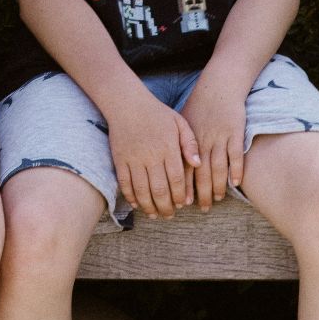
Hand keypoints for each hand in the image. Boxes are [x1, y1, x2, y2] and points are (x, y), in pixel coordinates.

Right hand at [106, 94, 200, 220]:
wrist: (127, 104)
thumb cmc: (157, 114)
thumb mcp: (179, 123)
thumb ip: (190, 143)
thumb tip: (198, 164)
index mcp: (168, 147)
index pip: (176, 178)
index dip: (179, 195)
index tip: (182, 204)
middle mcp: (151, 155)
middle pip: (159, 189)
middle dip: (165, 206)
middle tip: (169, 215)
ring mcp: (133, 159)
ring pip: (141, 190)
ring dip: (149, 206)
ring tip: (155, 214)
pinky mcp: (119, 160)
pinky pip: (125, 183)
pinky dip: (131, 196)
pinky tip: (137, 204)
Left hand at [183, 83, 246, 210]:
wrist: (219, 86)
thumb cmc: (199, 106)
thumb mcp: (183, 122)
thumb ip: (179, 145)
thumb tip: (171, 167)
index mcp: (188, 140)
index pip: (184, 169)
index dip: (184, 187)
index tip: (184, 203)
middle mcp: (202, 140)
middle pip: (201, 173)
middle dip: (202, 193)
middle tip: (204, 209)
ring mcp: (220, 137)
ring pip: (218, 167)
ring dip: (218, 186)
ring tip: (218, 199)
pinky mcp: (235, 132)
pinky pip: (236, 156)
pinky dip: (236, 170)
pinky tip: (235, 183)